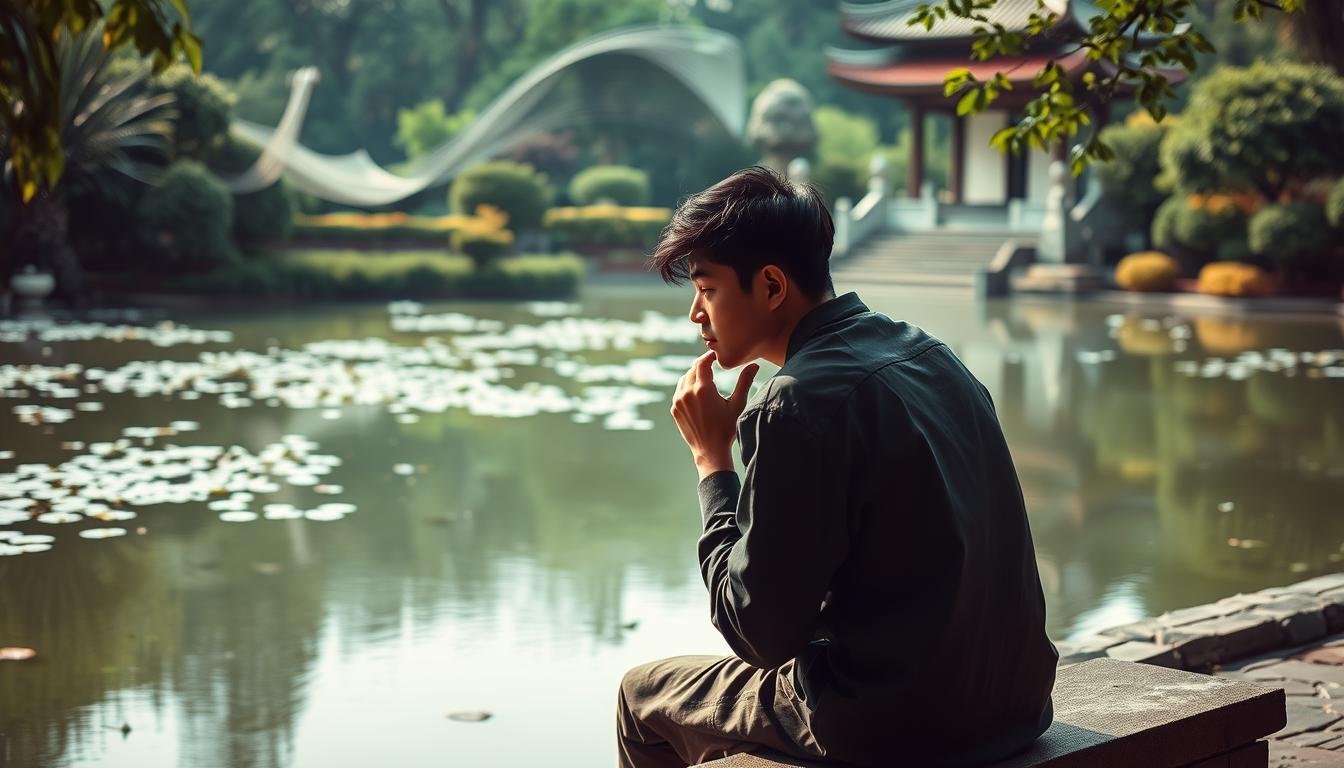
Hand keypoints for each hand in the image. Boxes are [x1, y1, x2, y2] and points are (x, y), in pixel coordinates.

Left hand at [670, 351, 758, 478]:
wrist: (710, 450)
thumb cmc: (727, 428)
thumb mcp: (737, 404)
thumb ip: (745, 382)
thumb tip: (754, 365)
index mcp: (703, 389)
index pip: (702, 363)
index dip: (709, 357)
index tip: (716, 356)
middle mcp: (687, 392)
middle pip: (692, 369)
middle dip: (702, 365)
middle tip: (712, 365)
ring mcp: (679, 401)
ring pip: (684, 379)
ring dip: (693, 375)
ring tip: (705, 378)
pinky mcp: (675, 409)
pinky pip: (679, 391)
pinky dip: (687, 387)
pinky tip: (697, 392)